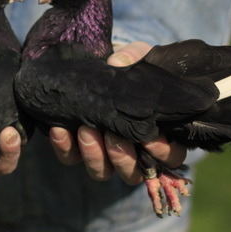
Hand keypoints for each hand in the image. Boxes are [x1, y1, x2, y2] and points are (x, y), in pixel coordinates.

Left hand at [48, 41, 186, 183]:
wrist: (98, 67)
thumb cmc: (129, 67)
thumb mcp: (138, 56)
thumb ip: (136, 56)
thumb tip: (117, 62)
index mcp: (157, 136)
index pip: (170, 158)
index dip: (162, 153)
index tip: (150, 138)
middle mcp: (132, 153)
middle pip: (132, 174)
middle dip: (122, 157)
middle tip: (111, 134)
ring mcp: (103, 154)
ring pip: (102, 172)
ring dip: (94, 155)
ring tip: (86, 129)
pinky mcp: (76, 150)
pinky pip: (70, 158)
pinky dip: (65, 147)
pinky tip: (60, 129)